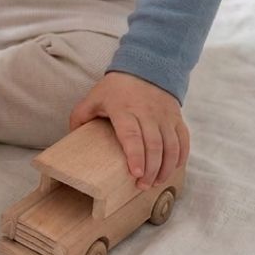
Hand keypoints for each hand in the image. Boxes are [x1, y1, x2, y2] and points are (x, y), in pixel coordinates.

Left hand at [69, 71, 189, 190]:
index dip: (135, 155)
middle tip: (142, 185)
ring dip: (165, 168)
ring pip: (171, 146)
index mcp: (124, 109)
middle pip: (153, 145)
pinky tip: (172, 170)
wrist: (145, 68)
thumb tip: (71, 136)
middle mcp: (147, 113)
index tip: (136, 173)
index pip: (132, 135)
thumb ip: (80, 116)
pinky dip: (180, 158)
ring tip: (155, 182)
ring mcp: (164, 116)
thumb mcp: (94, 97)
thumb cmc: (116, 88)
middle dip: (150, 169)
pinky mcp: (176, 118)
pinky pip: (183, 140)